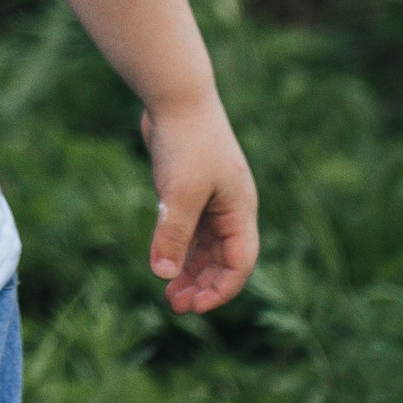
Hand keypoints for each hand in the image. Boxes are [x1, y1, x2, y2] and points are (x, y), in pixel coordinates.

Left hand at [141, 90, 259, 312]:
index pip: (240, 263)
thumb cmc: (185, 143)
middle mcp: (230, 208)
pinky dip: (178, 248)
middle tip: (175, 306)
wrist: (175, 96)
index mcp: (239, 210)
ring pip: (204, 246)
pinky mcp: (189, 189)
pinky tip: (162, 263)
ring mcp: (210, 198)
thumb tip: (163, 276)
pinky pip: (189, 229)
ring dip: (189, 271)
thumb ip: (172, 235)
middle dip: (202, 285)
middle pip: (222, 259)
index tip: (195, 306)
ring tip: (168, 295)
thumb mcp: (179, 195)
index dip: (221, 289)